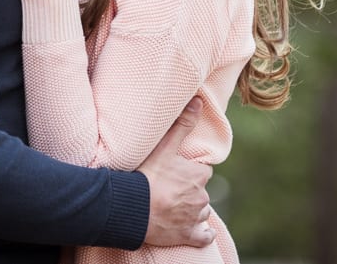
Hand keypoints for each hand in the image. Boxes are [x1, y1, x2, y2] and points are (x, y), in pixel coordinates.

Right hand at [138, 98, 215, 247]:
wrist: (134, 208)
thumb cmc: (148, 176)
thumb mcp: (165, 147)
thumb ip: (183, 124)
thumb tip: (199, 101)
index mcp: (200, 176)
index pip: (200, 171)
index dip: (187, 171)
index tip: (173, 173)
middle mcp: (203, 197)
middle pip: (199, 192)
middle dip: (188, 191)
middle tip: (168, 189)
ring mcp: (196, 218)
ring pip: (199, 211)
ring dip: (190, 209)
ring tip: (170, 206)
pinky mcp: (189, 235)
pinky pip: (203, 236)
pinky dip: (201, 233)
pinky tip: (193, 229)